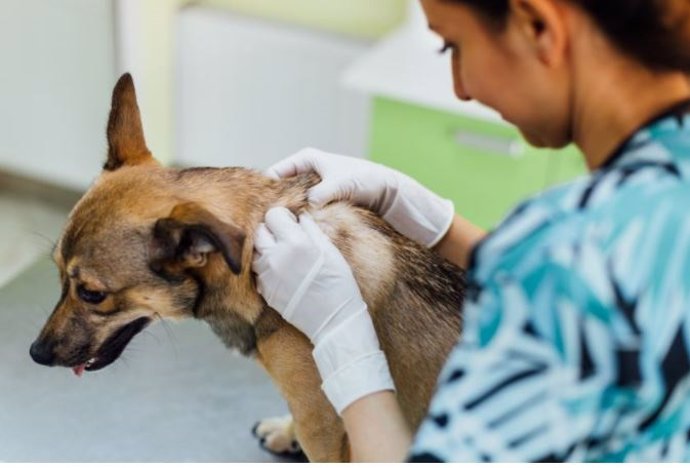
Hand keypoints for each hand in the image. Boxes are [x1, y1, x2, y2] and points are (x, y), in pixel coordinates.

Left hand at [252, 207, 394, 413]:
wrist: (334, 321)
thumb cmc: (339, 284)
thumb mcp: (330, 251)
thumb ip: (311, 230)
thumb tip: (300, 217)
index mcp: (295, 243)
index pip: (273, 215)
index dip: (283, 218)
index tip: (291, 224)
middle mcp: (276, 257)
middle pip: (259, 231)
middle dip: (271, 231)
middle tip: (287, 239)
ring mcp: (268, 275)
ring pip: (255, 252)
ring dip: (266, 250)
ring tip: (284, 257)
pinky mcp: (265, 291)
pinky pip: (258, 272)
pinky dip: (267, 269)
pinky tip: (284, 274)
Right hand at [267, 148, 454, 247]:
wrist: (386, 190)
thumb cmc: (365, 180)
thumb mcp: (342, 184)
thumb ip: (323, 192)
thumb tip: (308, 203)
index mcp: (305, 159)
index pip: (274, 173)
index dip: (265, 191)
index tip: (260, 209)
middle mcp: (305, 171)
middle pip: (279, 189)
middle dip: (274, 205)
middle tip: (266, 225)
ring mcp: (311, 186)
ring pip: (290, 201)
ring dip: (287, 214)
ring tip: (278, 232)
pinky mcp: (319, 200)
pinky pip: (302, 209)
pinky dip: (299, 219)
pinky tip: (295, 233)